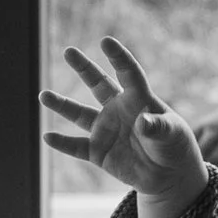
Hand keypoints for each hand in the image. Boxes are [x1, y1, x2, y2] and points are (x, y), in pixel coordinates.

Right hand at [41, 37, 208, 217]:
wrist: (168, 175)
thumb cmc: (174, 147)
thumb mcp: (172, 135)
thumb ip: (158, 128)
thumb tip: (143, 123)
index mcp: (139, 100)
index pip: (129, 74)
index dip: (118, 58)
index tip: (106, 42)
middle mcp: (118, 110)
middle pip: (98, 84)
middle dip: (84, 68)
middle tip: (69, 51)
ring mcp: (106, 130)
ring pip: (80, 114)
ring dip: (62, 105)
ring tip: (43, 94)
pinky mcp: (99, 152)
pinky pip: (77, 146)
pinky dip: (63, 143)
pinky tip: (47, 137)